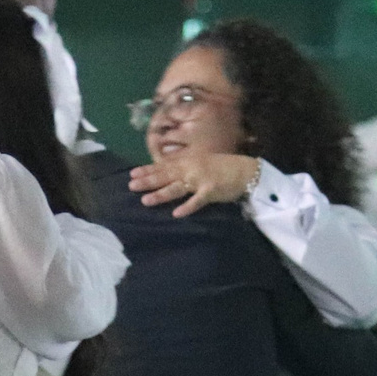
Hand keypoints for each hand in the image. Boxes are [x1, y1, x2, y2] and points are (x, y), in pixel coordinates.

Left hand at [129, 152, 258, 216]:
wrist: (245, 171)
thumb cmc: (221, 167)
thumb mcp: (200, 162)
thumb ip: (183, 167)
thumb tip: (166, 173)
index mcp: (188, 161)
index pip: (164, 166)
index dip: (148, 170)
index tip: (132, 173)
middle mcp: (191, 169)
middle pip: (166, 176)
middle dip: (148, 181)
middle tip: (131, 186)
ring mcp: (200, 180)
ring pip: (177, 188)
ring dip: (161, 194)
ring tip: (145, 201)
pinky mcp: (211, 191)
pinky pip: (197, 201)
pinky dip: (187, 207)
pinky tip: (176, 214)